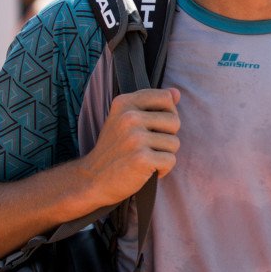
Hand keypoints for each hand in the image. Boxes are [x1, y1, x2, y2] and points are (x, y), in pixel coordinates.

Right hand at [78, 88, 180, 208]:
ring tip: (145, 158)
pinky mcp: (141, 158)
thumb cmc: (115, 149)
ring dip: (164, 154)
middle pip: (174, 121)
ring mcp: (135, 138)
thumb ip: (151, 104)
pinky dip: (163, 169)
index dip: (168, 112)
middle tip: (147, 146)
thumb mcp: (125, 119)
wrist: (93, 179)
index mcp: (124, 103)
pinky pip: (170, 160)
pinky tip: (147, 170)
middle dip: (167, 137)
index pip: (165, 97)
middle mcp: (129, 117)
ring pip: (174, 143)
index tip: (154, 125)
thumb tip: (176, 92)